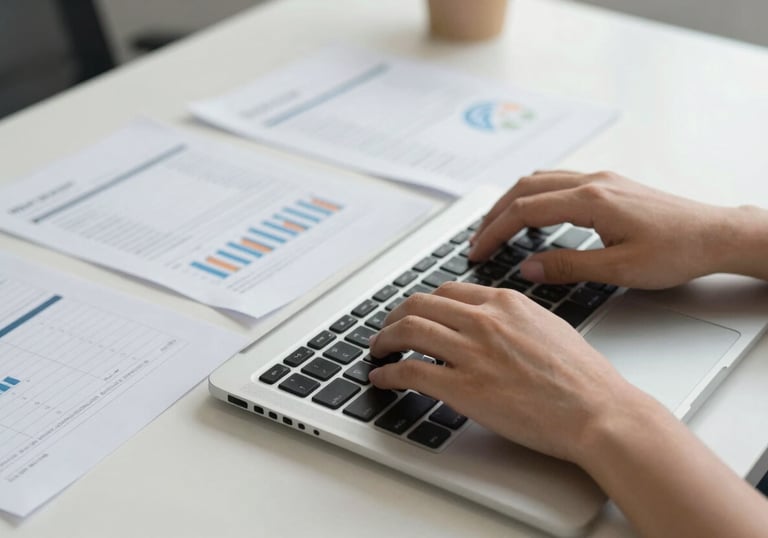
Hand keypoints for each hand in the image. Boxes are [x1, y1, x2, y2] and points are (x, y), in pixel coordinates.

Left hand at [368, 281, 642, 463]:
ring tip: (378, 352)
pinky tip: (383, 379)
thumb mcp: (547, 326)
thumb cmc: (583, 377)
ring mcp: (472, 352)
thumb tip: (489, 320)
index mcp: (504, 302)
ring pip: (407, 331)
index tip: (413, 315)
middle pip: (418, 305)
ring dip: (383, 341)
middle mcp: (484, 319)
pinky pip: (410, 372)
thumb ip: (512, 318)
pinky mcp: (464, 387)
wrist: (598, 411)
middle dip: (394, 317)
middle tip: (387, 331)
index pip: (445, 292)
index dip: (421, 304)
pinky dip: (388, 374)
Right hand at [469, 171, 740, 288]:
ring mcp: (601, 180)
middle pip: (525, 189)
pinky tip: (533, 215)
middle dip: (495, 215)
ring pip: (539, 180)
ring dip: (512, 202)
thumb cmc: (677, 251)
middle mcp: (593, 182)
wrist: (716, 234)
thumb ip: (568, 266)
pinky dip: (534, 196)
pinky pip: (557, 181)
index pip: (525, 211)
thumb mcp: (620, 269)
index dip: (494, 232)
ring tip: (496, 228)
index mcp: (591, 201)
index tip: (477, 251)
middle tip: (477, 241)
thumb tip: (529, 269)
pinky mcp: (609, 185)